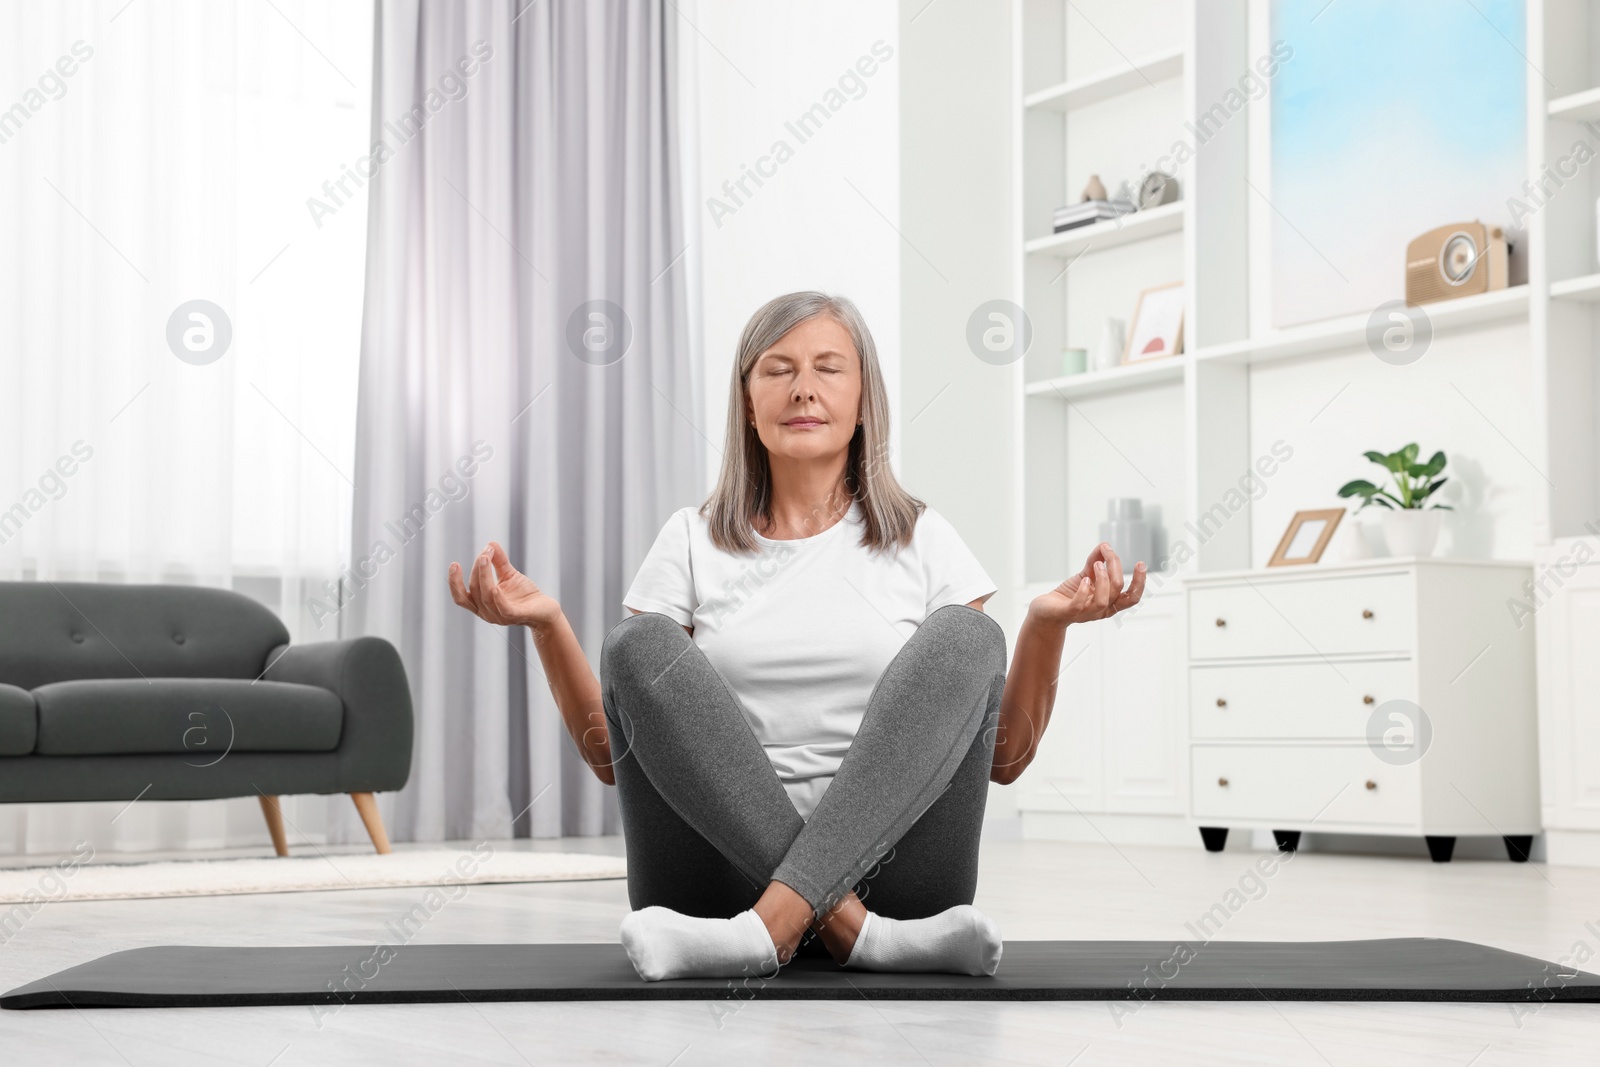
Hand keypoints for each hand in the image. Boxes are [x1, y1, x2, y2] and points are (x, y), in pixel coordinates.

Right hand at [448, 541, 560, 628]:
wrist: (545, 610)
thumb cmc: (524, 595)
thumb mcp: (509, 575)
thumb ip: (499, 561)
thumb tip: (490, 544)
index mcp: (482, 604)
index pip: (462, 597)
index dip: (455, 582)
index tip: (454, 564)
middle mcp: (488, 613)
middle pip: (475, 590)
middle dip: (478, 569)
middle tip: (484, 552)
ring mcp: (501, 617)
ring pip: (486, 597)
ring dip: (484, 576)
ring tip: (485, 557)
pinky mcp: (517, 616)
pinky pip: (504, 609)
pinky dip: (498, 598)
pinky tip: (496, 587)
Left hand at [1030, 542, 1145, 626]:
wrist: (1046, 612)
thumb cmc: (1069, 596)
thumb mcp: (1085, 575)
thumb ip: (1096, 561)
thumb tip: (1105, 545)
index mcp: (1109, 603)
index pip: (1131, 597)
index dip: (1139, 582)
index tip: (1141, 563)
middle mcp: (1100, 610)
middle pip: (1118, 592)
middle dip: (1115, 568)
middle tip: (1107, 553)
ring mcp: (1085, 613)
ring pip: (1103, 600)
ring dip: (1102, 578)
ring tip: (1097, 564)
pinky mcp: (1068, 613)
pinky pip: (1079, 604)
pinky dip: (1084, 591)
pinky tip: (1084, 579)